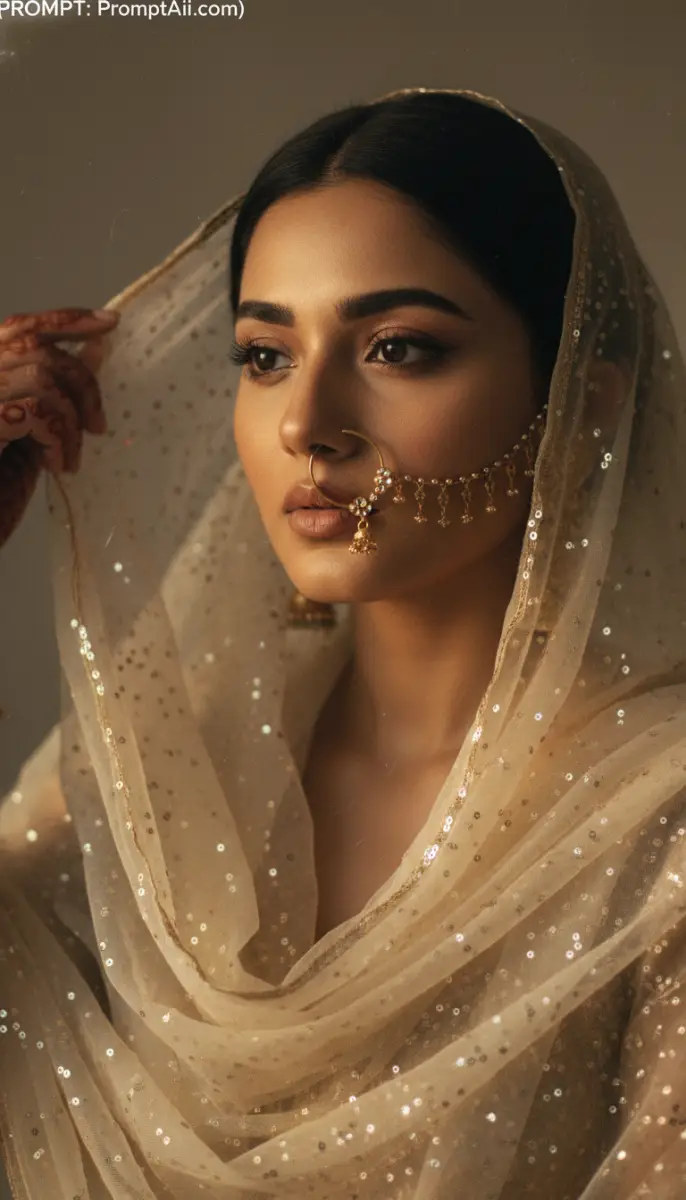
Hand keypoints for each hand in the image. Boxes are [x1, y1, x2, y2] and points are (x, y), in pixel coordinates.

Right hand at [0, 307, 119, 546]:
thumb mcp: (35, 435)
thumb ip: (57, 393)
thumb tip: (98, 348)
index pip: (19, 327)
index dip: (65, 320)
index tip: (110, 323)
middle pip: (37, 347)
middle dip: (82, 382)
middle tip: (98, 426)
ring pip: (41, 376)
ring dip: (70, 419)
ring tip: (69, 458)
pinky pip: (35, 409)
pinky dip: (57, 438)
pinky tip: (57, 466)